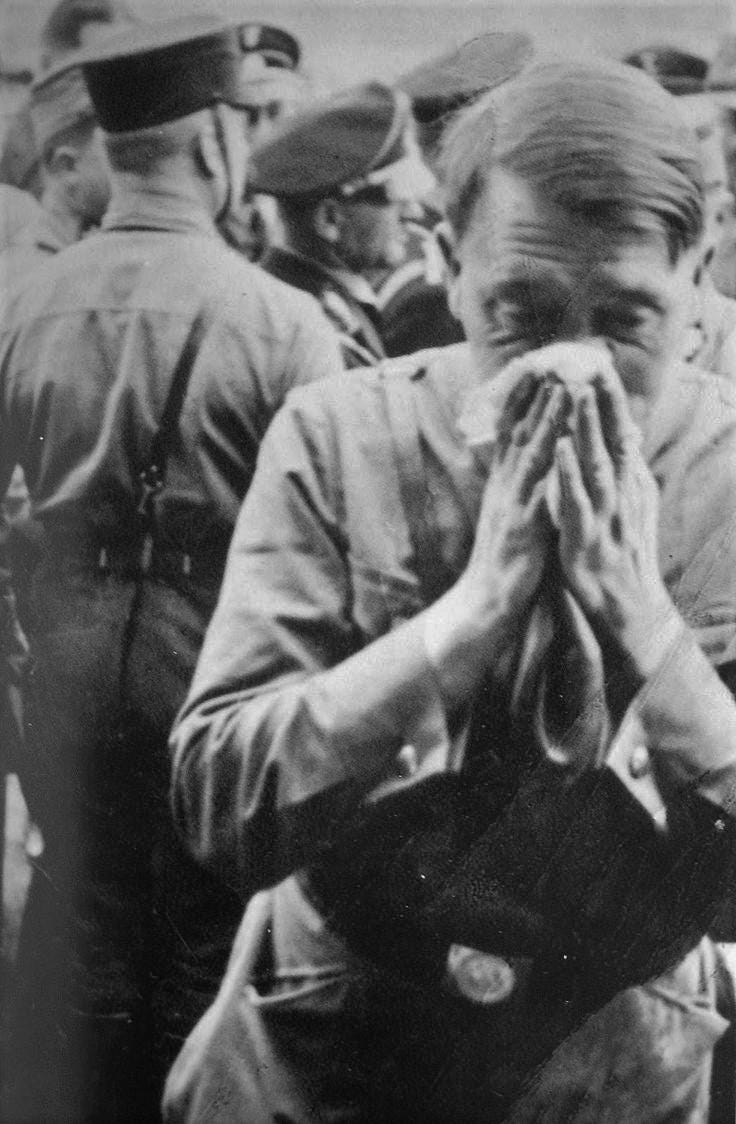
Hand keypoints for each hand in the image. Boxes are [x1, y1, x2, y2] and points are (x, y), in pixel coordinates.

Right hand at [425, 377, 568, 702]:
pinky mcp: (526, 526)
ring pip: (531, 453)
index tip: (535, 366)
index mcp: (503, 483)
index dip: (523, 399)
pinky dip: (550, 463)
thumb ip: (516, 487)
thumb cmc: (503, 560)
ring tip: (562, 386)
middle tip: (550, 358)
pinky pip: (541, 489)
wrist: (485, 601)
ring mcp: (514, 504)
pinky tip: (563, 443)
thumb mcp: (508, 514)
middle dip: (536, 395)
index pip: (512, 432)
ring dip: (546, 418)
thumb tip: (523, 461)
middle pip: (520, 431)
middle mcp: (505, 487)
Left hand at [554, 369, 680, 689]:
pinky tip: (560, 450)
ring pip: (598, 463)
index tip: (599, 362)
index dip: (611, 399)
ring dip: (588, 427)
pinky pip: (577, 502)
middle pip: (614, 439)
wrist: (628, 611)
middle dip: (603, 400)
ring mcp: (606, 515)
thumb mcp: (625, 507)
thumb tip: (623, 438)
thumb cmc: (620, 556)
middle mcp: (622, 494)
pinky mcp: (588, 539)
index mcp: (627, 485)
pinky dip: (569, 474)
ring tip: (577, 392)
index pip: (621, 433)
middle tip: (593, 360)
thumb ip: (621, 473)